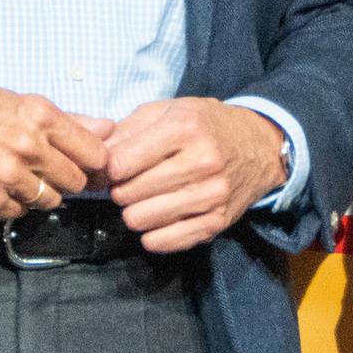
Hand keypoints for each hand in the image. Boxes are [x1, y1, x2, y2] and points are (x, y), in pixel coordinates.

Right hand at [0, 82, 109, 220]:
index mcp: (38, 116)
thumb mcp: (16, 102)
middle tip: (42, 168)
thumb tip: (109, 128)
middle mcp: (26, 147)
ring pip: (49, 201)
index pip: (94, 153)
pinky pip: (18, 213)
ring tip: (13, 174)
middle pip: (74, 181)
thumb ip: (67, 119)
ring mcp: (7, 179)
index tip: (84, 162)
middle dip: (64, 177)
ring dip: (38, 193)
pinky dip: (10, 204)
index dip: (92, 160)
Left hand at [107, 98, 292, 253]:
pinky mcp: (218, 222)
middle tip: (130, 183)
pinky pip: (164, 241)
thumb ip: (126, 130)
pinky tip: (158, 219)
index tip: (116, 167)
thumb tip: (93, 158)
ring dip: (134, 212)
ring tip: (144, 199)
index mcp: (185, 128)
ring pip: (141, 220)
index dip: (109, 168)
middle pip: (128, 193)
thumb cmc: (205, 125)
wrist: (259, 146)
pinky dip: (152, 234)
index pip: (121, 163)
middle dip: (120, 190)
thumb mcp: (167, 111)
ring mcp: (212, 195)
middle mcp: (202, 161)